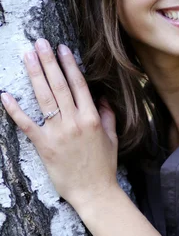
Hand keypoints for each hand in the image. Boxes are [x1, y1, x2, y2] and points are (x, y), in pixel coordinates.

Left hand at [0, 39, 118, 210]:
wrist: (94, 192)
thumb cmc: (104, 166)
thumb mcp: (112, 138)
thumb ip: (107, 115)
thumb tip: (101, 97)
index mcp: (92, 118)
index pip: (79, 85)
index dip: (69, 65)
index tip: (62, 49)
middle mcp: (75, 122)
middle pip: (60, 85)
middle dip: (49, 62)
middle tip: (40, 43)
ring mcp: (58, 133)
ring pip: (44, 98)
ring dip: (35, 75)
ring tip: (28, 56)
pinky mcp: (44, 145)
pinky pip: (27, 124)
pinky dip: (15, 109)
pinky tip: (5, 95)